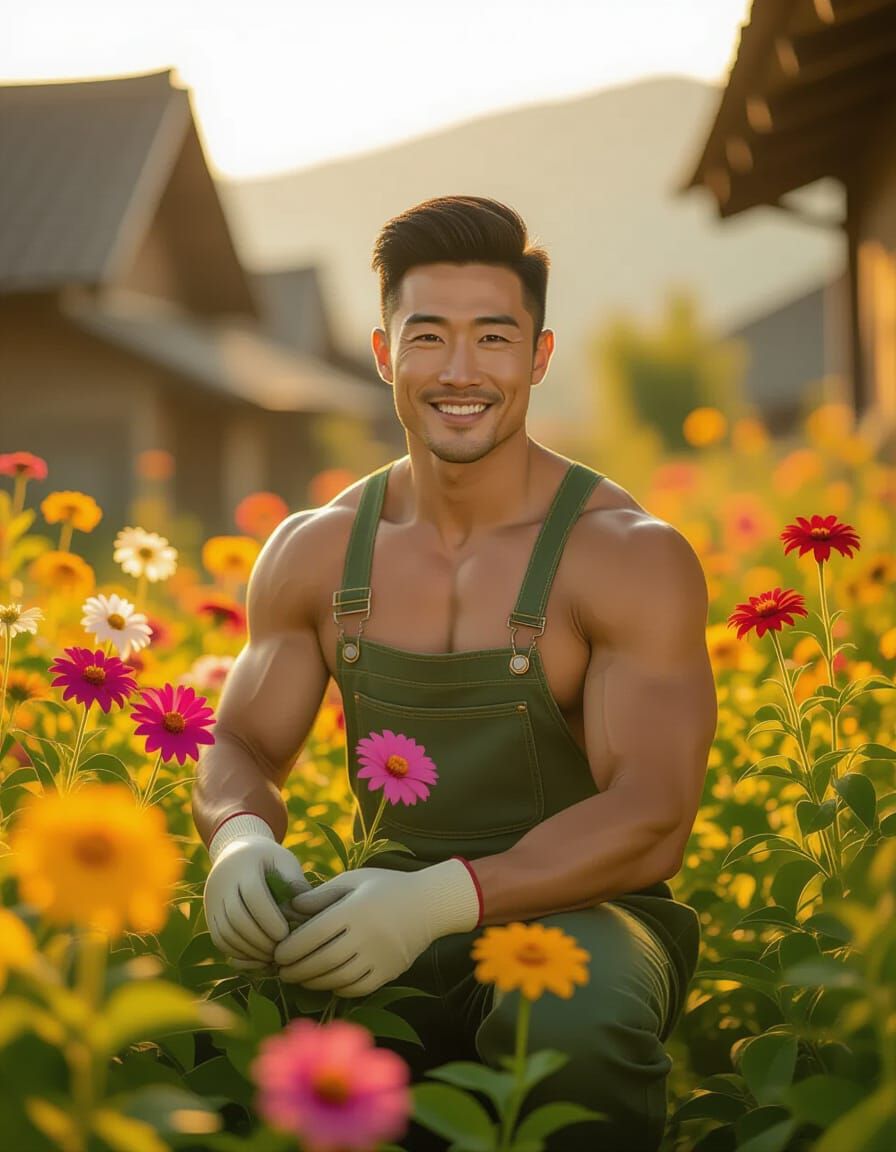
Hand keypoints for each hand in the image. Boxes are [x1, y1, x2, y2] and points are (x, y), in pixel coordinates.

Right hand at [204, 814, 311, 968]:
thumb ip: (296, 884)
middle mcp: (222, 882)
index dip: (269, 918)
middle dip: (259, 938)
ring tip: (270, 956)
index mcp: (244, 864)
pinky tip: (256, 957)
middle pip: (237, 917)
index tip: (285, 934)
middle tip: (279, 951)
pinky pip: (219, 939)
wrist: (236, 851)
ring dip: (248, 950)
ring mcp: (212, 900)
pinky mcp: (210, 915)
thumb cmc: (269, 858)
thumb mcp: (284, 861)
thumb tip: (304, 914)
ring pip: (225, 932)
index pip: (254, 895)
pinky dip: (237, 952)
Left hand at [273, 858, 479, 996]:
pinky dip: (338, 988)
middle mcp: (366, 936)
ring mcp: (379, 957)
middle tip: (282, 971)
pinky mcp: (388, 972)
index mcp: (354, 910)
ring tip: (300, 978)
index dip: (291, 947)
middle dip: (297, 969)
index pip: (314, 935)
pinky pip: (357, 988)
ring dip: (313, 982)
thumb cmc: (386, 886)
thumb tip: (291, 907)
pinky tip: (327, 982)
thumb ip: (322, 894)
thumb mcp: (354, 879)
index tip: (277, 953)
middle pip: (322, 961)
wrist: (429, 904)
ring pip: (337, 978)